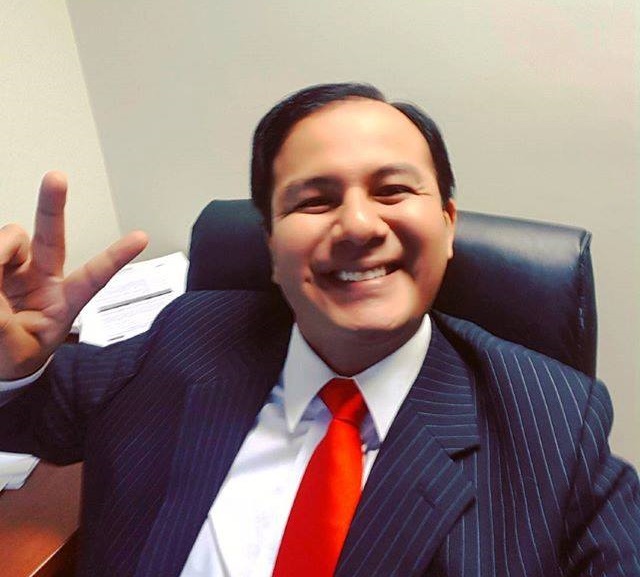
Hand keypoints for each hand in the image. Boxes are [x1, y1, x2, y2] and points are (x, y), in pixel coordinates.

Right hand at [0, 171, 147, 379]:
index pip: (95, 276)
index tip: (142, 237)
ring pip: (10, 238)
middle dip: (52, 205)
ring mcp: (16, 269)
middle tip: (56, 178)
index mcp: (64, 301)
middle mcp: (42, 278)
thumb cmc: (15, 356)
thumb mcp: (15, 349)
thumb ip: (3, 322)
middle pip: (51, 236)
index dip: (116, 256)